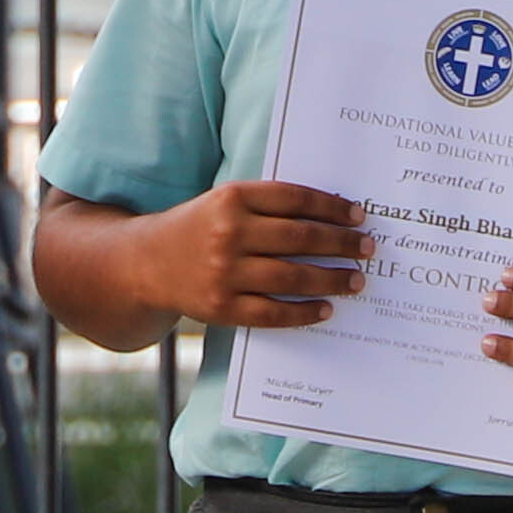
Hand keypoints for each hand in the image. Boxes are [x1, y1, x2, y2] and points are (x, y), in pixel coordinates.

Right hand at [135, 179, 368, 329]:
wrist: (144, 264)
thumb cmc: (198, 229)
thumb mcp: (224, 203)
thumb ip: (268, 205)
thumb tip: (332, 219)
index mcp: (230, 199)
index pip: (296, 200)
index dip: (333, 207)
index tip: (358, 216)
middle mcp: (227, 234)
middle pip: (301, 238)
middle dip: (343, 244)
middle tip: (368, 248)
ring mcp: (223, 273)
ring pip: (293, 277)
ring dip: (333, 279)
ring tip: (356, 280)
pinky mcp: (221, 307)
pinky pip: (273, 313)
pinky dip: (304, 312)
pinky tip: (326, 308)